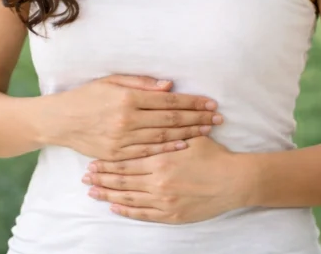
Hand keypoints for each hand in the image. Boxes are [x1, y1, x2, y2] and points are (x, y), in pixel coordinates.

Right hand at [44, 75, 223, 160]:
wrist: (59, 121)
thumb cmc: (86, 96)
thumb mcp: (111, 81)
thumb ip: (141, 83)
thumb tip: (169, 86)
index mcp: (128, 98)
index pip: (168, 100)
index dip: (192, 102)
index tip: (210, 103)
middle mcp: (127, 119)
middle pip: (171, 119)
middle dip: (197, 118)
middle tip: (218, 118)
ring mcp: (123, 139)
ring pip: (163, 137)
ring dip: (188, 133)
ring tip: (207, 131)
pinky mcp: (117, 154)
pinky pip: (148, 152)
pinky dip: (167, 149)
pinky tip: (183, 145)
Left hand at [82, 135, 247, 223]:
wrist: (235, 182)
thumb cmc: (215, 156)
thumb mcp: (193, 136)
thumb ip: (173, 123)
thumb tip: (162, 104)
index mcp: (162, 159)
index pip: (127, 160)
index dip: (108, 161)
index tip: (92, 160)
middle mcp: (159, 181)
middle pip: (123, 179)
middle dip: (102, 178)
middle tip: (85, 177)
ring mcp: (164, 200)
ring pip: (129, 198)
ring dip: (108, 195)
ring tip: (92, 192)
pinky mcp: (170, 215)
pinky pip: (142, 214)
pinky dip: (126, 211)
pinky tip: (115, 207)